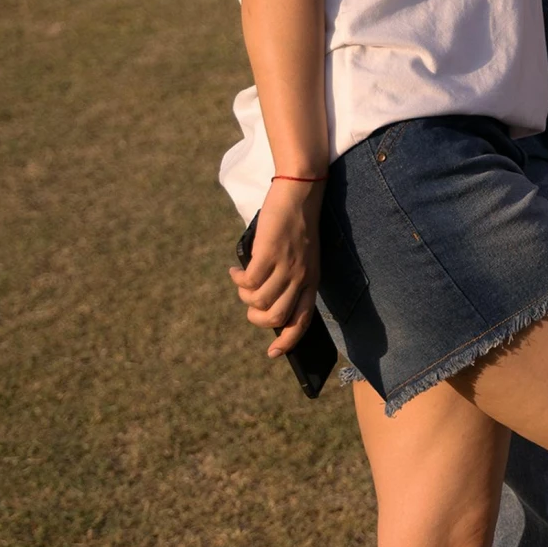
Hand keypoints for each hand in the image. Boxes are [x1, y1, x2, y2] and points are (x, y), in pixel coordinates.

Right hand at [228, 178, 324, 356]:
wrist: (299, 193)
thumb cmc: (297, 225)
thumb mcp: (301, 255)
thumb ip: (290, 277)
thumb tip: (264, 300)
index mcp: (312, 280)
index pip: (303, 321)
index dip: (288, 341)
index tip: (273, 353)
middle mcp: (301, 277)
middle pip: (276, 318)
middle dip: (256, 318)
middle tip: (249, 302)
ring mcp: (287, 266)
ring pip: (260, 302)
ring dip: (244, 297)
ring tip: (241, 280)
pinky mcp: (269, 254)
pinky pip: (248, 282)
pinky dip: (238, 280)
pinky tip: (235, 270)